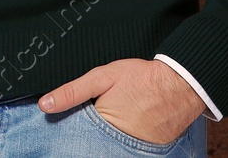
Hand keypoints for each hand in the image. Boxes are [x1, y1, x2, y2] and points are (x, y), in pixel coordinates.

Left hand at [38, 57, 206, 145]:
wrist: (181, 84)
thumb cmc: (142, 78)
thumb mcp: (102, 77)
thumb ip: (73, 91)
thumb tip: (45, 104)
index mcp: (101, 126)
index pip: (77, 137)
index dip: (73, 130)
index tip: (74, 124)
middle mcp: (116, 144)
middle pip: (94, 145)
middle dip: (92, 136)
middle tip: (106, 114)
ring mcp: (134, 150)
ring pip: (111, 147)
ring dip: (110, 138)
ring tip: (121, 117)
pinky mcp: (150, 151)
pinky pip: (131, 148)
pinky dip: (127, 140)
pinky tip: (132, 124)